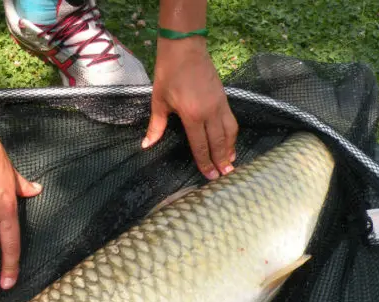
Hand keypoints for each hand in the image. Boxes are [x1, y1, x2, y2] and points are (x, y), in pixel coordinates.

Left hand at [142, 38, 238, 179]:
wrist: (185, 48)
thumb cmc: (168, 74)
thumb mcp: (159, 101)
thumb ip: (156, 126)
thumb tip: (146, 145)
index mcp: (192, 116)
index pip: (200, 145)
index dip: (205, 162)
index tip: (210, 176)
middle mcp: (209, 112)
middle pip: (218, 142)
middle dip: (221, 160)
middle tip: (226, 176)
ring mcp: (220, 104)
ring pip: (229, 132)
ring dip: (230, 148)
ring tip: (231, 162)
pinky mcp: (224, 98)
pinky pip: (231, 121)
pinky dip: (232, 134)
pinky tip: (231, 142)